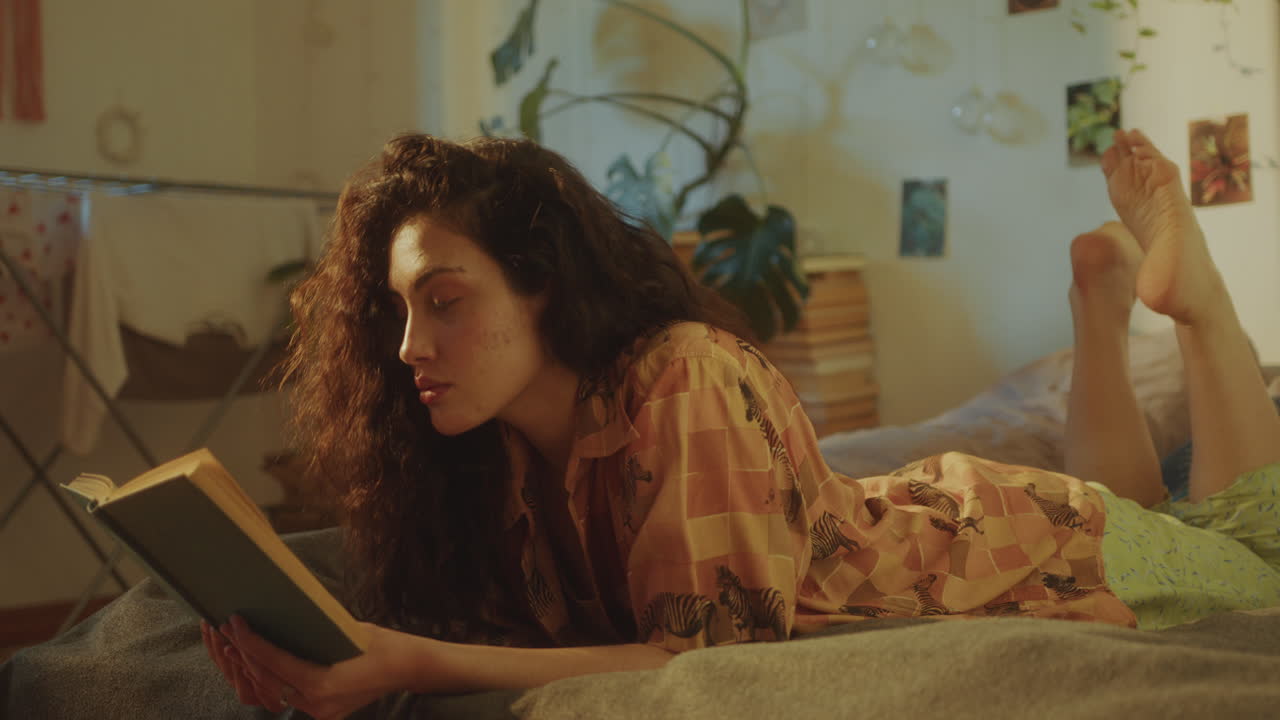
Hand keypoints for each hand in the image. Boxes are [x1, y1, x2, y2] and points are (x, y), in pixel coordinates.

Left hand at [212, 615, 419, 719]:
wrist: (408, 667)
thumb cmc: (381, 643)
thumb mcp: (344, 630)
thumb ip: (311, 633)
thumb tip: (277, 618)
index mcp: (322, 682)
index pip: (273, 661)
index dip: (249, 641)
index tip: (233, 621)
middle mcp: (316, 703)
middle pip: (266, 680)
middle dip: (242, 655)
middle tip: (227, 631)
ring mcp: (319, 711)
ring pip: (271, 694)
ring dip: (251, 671)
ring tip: (234, 647)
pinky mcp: (322, 712)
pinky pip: (286, 698)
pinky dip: (270, 681)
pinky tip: (258, 665)